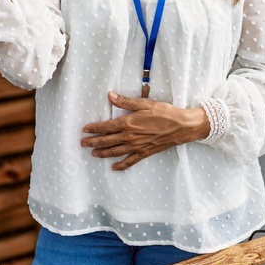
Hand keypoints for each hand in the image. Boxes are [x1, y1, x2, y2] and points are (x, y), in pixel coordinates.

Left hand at [81, 92, 209, 170]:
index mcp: (128, 122)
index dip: (94, 128)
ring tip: (94, 154)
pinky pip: (130, 161)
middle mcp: (130, 136)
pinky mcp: (145, 153)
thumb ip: (126, 101)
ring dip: (103, 153)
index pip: (106, 127)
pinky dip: (121, 165)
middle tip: (83, 143)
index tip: (85, 130)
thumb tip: (110, 96)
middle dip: (93, 142)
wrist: (181, 126)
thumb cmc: (165, 112)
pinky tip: (114, 167)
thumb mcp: (145, 103)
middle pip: (107, 141)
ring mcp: (137, 146)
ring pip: (115, 152)